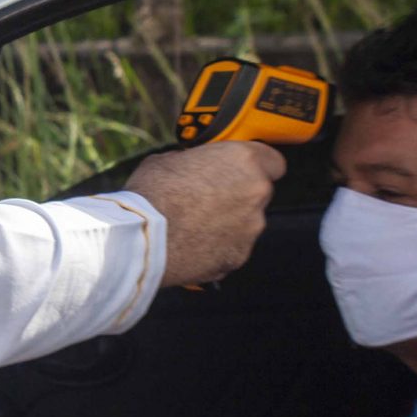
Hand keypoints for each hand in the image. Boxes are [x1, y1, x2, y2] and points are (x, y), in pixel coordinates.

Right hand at [125, 142, 285, 287]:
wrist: (142, 238)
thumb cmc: (152, 194)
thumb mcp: (168, 160)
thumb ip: (193, 162)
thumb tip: (190, 165)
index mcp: (244, 161)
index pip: (273, 161)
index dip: (257, 165)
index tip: (242, 170)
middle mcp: (256, 193)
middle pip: (259, 193)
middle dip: (239, 195)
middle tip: (209, 197)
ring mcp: (251, 228)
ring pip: (248, 222)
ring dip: (229, 222)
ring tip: (195, 225)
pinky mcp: (239, 256)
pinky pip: (234, 247)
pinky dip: (219, 247)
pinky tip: (193, 244)